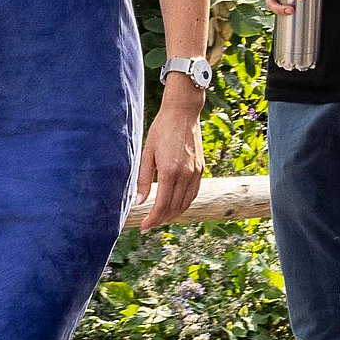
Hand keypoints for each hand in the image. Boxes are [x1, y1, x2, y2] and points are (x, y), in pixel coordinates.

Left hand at [136, 89, 203, 230]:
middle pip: (175, 207)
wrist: (183, 112)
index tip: (143, 227)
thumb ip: (142, 179)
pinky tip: (175, 205)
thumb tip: (138, 202)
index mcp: (170, 171)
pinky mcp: (201, 168)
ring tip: (161, 218)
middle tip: (149, 225)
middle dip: (161, 220)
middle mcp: (186, 174)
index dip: (152, 219)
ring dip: (174, 214)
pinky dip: (184, 203)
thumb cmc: (161, 130)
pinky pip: (194, 192)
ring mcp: (196, 172)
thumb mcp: (147, 153)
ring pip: (186, 202)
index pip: (162, 205)